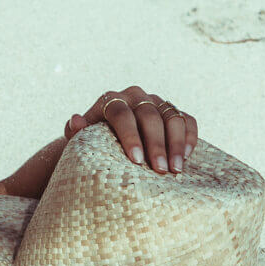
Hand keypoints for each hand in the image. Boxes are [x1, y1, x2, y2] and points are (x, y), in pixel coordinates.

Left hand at [63, 86, 196, 173]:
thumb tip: (76, 121)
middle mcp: (135, 96)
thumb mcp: (79, 139)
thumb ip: (74, 131)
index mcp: (111, 100)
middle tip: (159, 170)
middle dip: (156, 144)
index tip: (136, 160)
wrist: (105, 139)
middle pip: (149, 116)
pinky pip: (186, 120)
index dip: (130, 136)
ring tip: (176, 169)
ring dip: (176, 143)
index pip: (121, 113)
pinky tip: (187, 157)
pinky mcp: (172, 111)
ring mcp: (156, 101)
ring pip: (171, 116)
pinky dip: (190, 136)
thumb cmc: (91, 142)